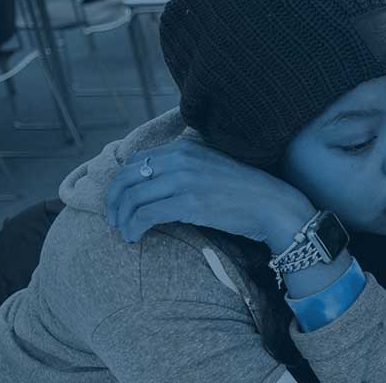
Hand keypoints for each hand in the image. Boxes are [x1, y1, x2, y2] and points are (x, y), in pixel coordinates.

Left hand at [104, 139, 317, 253]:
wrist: (272, 205)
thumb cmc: (242, 192)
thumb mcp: (208, 168)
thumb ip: (181, 168)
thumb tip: (150, 185)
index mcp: (183, 148)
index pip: (135, 162)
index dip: (120, 184)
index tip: (119, 202)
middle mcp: (180, 159)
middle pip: (127, 178)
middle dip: (113, 202)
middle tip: (113, 220)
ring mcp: (184, 180)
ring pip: (132, 198)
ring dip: (122, 219)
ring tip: (125, 233)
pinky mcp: (188, 203)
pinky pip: (145, 215)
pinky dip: (134, 228)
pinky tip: (135, 237)